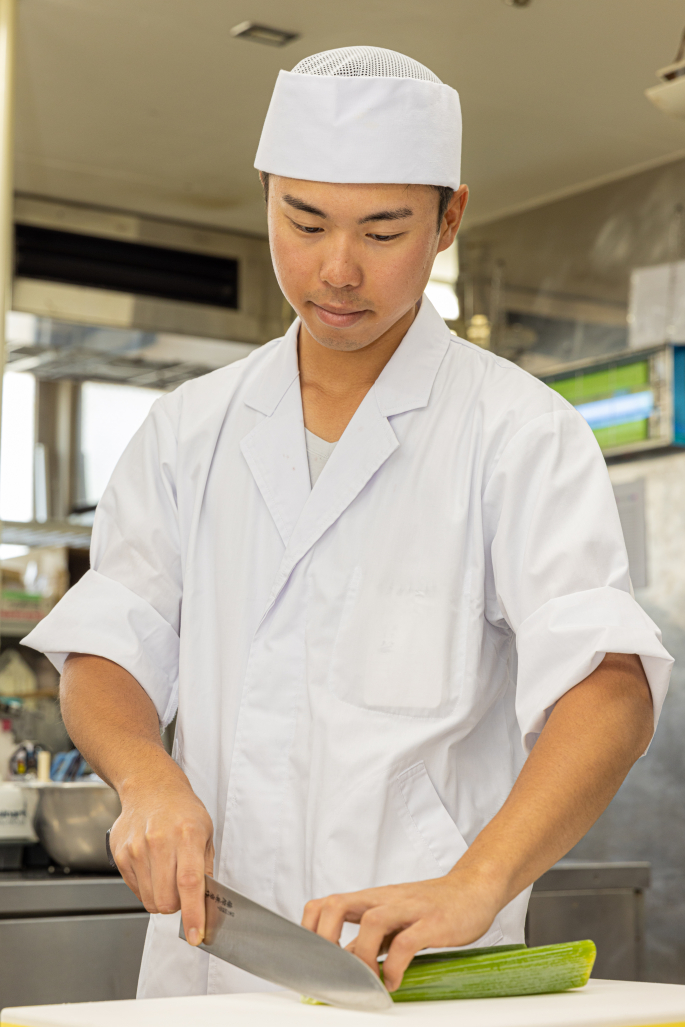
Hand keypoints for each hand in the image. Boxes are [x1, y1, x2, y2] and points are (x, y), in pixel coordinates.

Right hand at [108, 768, 213, 945]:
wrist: (150, 787)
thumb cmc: (182, 810)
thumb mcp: (205, 832)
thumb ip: (205, 868)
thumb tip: (205, 903)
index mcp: (186, 835)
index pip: (189, 884)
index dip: (192, 914)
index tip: (196, 935)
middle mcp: (159, 842)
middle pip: (166, 900)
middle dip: (178, 906)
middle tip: (183, 892)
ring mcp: (136, 849)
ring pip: (150, 901)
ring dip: (162, 899)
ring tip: (167, 874)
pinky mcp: (120, 855)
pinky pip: (136, 891)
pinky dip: (147, 888)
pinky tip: (153, 866)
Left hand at [301, 869, 502, 990]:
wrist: (473, 889)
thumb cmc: (431, 906)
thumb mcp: (393, 919)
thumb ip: (368, 939)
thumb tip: (342, 959)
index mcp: (371, 899)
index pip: (325, 904)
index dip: (310, 930)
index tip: (311, 962)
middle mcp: (384, 899)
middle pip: (337, 904)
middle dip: (325, 939)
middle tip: (333, 971)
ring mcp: (408, 908)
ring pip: (370, 922)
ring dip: (362, 958)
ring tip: (368, 982)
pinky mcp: (432, 921)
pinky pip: (406, 942)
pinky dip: (394, 966)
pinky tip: (394, 982)